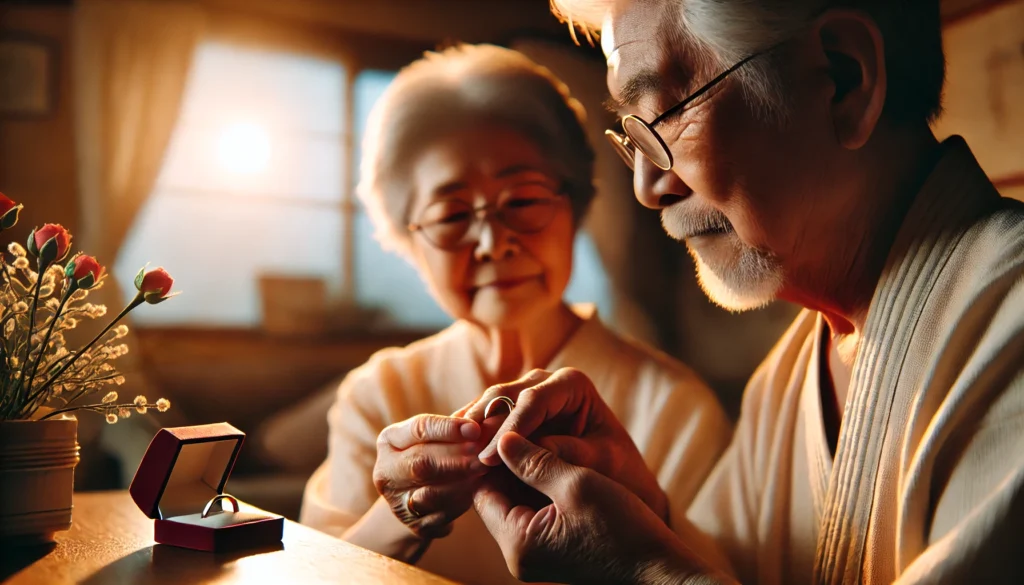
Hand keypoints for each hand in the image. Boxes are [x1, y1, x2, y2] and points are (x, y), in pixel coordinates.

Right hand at [373, 413, 486, 538]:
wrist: (420, 497)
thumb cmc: (438, 454)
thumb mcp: (441, 436)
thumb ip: (460, 426)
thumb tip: (489, 415)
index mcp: (389, 440)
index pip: (418, 429)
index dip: (448, 428)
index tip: (475, 428)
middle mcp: (385, 470)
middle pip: (420, 462)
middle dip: (457, 458)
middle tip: (484, 454)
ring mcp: (395, 501)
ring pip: (429, 492)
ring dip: (461, 481)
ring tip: (485, 471)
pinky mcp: (412, 525)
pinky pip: (440, 514)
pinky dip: (461, 502)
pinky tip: (479, 491)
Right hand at [465, 368, 668, 520]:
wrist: (622, 484)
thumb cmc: (618, 473)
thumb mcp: (599, 464)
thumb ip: (565, 453)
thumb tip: (518, 450)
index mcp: (573, 384)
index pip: (534, 400)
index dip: (509, 428)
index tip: (488, 457)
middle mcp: (547, 382)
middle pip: (504, 395)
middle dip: (482, 424)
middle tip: (461, 452)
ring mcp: (527, 395)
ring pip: (489, 404)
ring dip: (470, 429)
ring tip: (452, 454)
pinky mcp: (514, 414)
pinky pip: (487, 420)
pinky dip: (471, 436)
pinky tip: (454, 454)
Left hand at [474, 432, 710, 583]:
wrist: (658, 569)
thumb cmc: (623, 527)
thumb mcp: (576, 483)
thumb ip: (534, 460)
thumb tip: (501, 438)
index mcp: (518, 542)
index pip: (483, 490)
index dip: (492, 457)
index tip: (507, 426)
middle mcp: (518, 556)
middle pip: (496, 498)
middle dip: (508, 465)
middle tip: (522, 429)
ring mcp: (534, 557)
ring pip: (515, 504)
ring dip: (525, 476)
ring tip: (540, 442)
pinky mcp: (550, 553)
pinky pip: (532, 516)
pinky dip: (539, 492)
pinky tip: (555, 466)